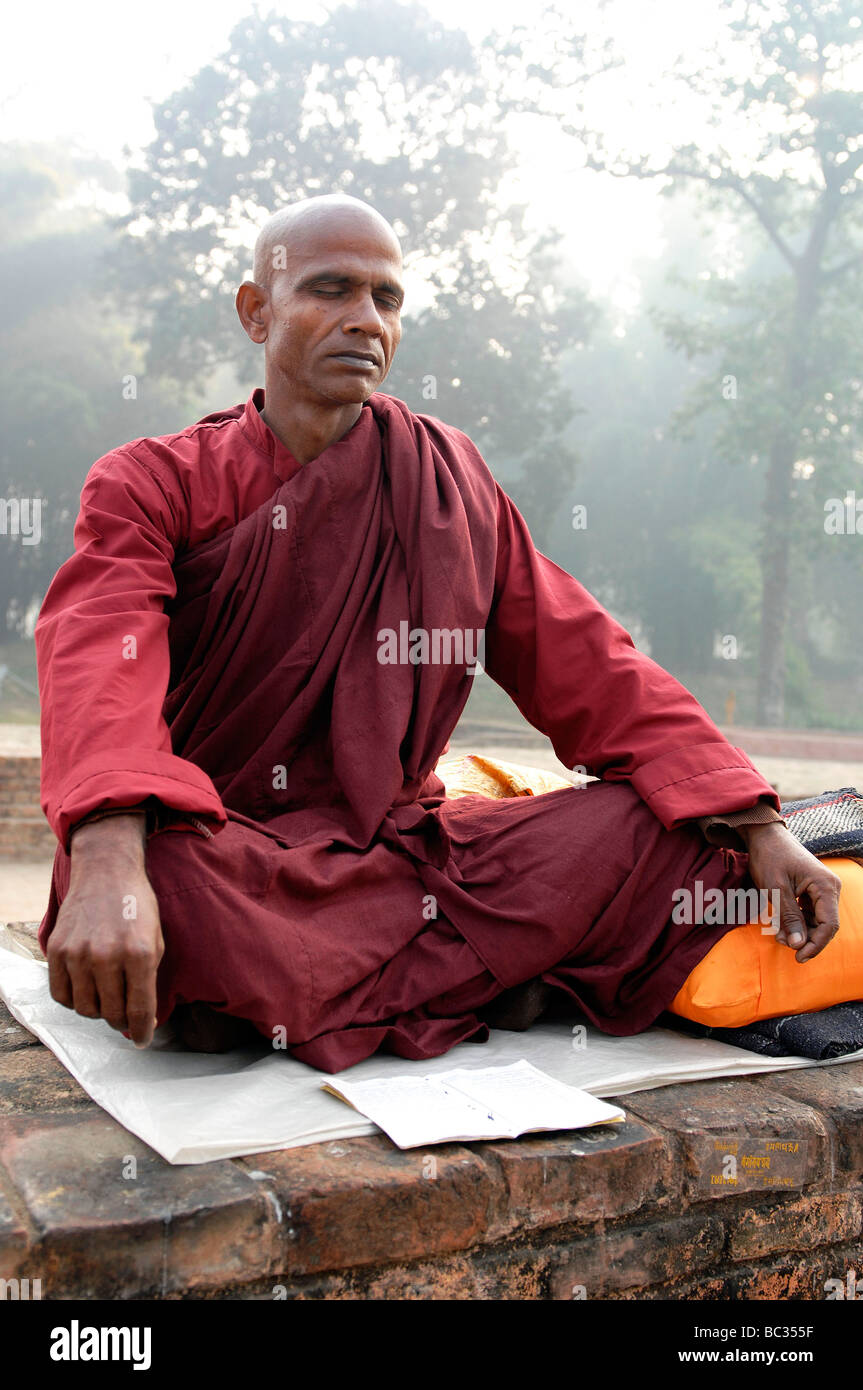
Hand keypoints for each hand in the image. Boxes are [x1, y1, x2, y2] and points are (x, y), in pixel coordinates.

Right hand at [47, 814, 163, 1046]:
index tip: (143, 1040)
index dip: (142, 1031)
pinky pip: (61, 995)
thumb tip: (143, 1020)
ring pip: (85, 1009)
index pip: (139, 1010)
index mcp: (140, 953)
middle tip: (124, 1014)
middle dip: (121, 1021)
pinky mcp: (57, 950)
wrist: (107, 872)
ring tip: (106, 997)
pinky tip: (85, 988)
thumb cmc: (138, 908)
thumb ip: (150, 981)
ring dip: (97, 1010)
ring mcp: (79, 953)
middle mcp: (108, 955)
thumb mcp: (157, 940)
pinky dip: (73, 999)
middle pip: (111, 1014)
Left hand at [738, 821, 840, 962]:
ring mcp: (822, 888)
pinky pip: (810, 912)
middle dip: (805, 938)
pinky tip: (781, 926)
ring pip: (817, 921)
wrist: (764, 836)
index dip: (815, 945)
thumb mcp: (776, 889)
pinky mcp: (812, 890)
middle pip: (825, 925)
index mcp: (826, 886)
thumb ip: (789, 917)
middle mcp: (829, 887)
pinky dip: (797, 922)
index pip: (829, 925)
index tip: (798, 957)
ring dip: (800, 931)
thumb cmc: (769, 857)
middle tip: (782, 943)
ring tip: (778, 934)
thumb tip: (798, 945)